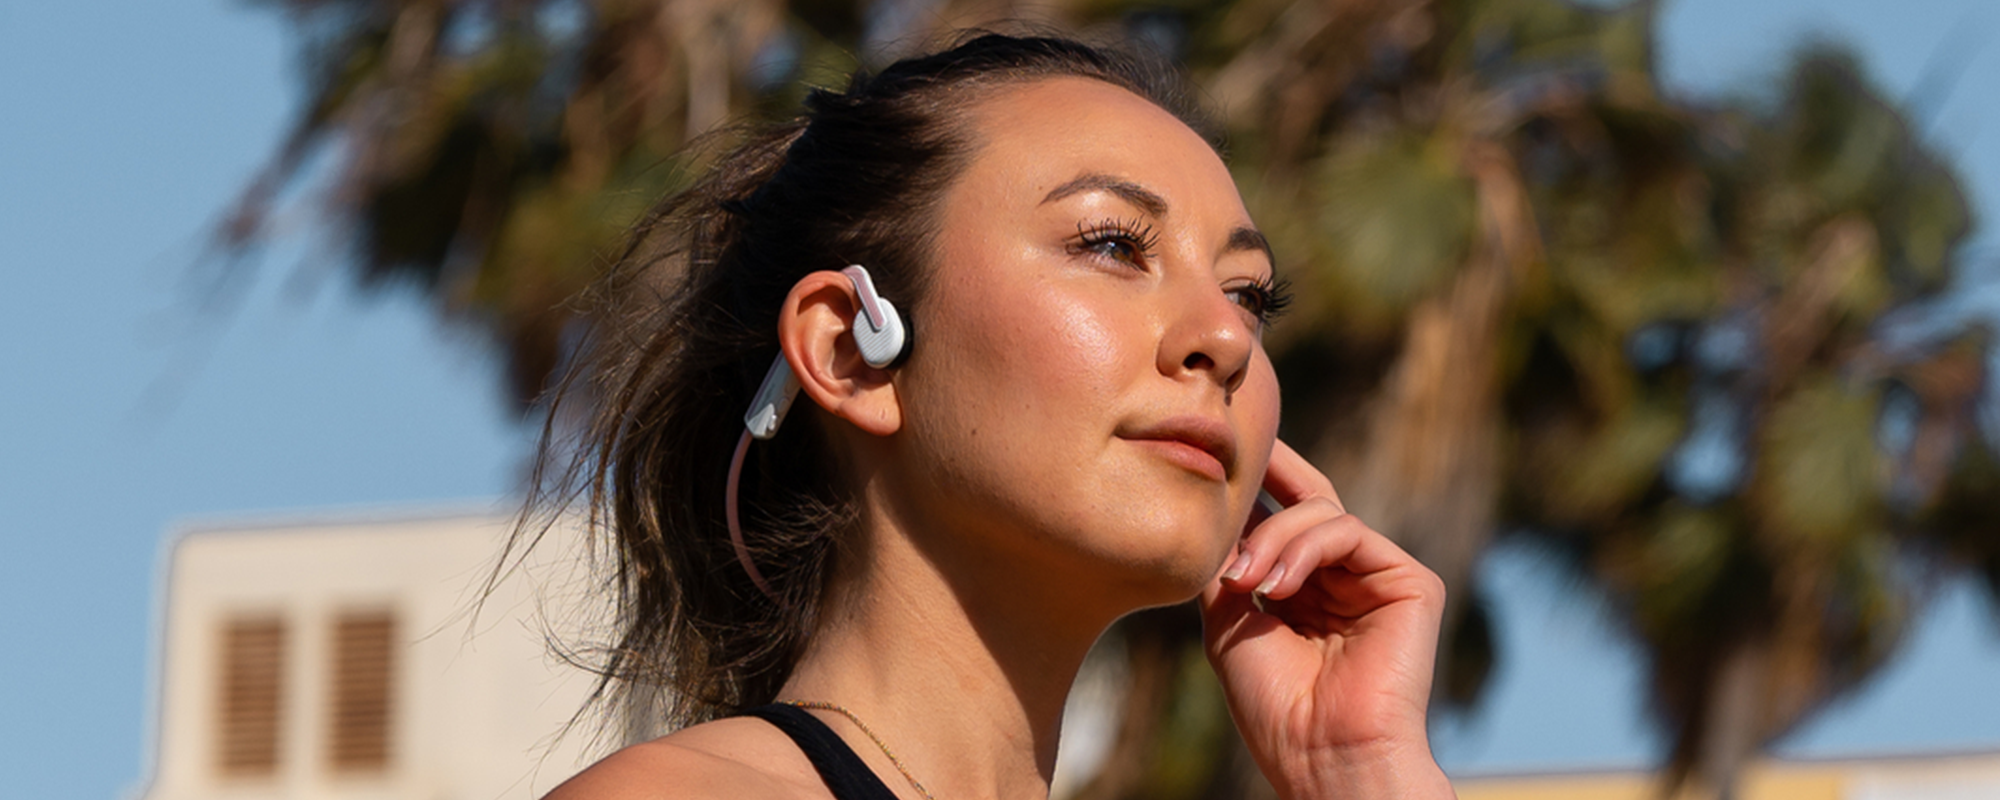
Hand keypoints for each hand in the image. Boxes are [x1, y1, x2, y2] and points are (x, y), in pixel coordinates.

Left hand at [1200, 439, 1454, 799]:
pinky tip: (1278, 584)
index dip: (1257, 484)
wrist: (1322, 754)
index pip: (1283, 518)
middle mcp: (1345, 578)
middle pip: (1309, 498)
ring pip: (1320, 513)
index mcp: (1307, 590)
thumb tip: (1213, 513)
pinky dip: (1305, 547)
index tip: (1217, 451)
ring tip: (1245, 581)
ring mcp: (1378, 578)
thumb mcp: (1230, 624)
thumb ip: (1226, 566)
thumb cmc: (1275, 707)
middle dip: (1271, 468)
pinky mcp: (1410, 582)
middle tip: (1231, 451)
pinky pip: (1349, 531)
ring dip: (1271, 539)